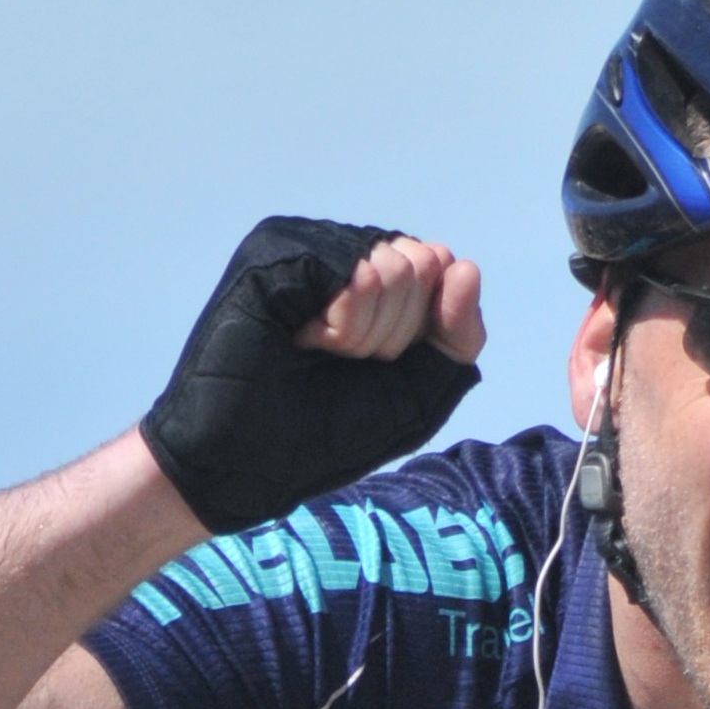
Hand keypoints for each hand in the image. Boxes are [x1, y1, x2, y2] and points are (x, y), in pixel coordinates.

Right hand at [142, 217, 484, 539]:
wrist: (244, 462)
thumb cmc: (322, 435)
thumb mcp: (416, 397)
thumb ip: (457, 337)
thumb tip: (465, 266)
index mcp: (379, 280)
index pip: (442, 273)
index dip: (418, 336)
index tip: (372, 368)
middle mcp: (344, 253)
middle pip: (420, 266)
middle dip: (391, 336)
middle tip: (338, 364)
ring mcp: (307, 246)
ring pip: (388, 268)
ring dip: (362, 334)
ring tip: (314, 354)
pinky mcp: (275, 249)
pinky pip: (351, 272)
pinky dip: (339, 324)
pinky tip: (298, 340)